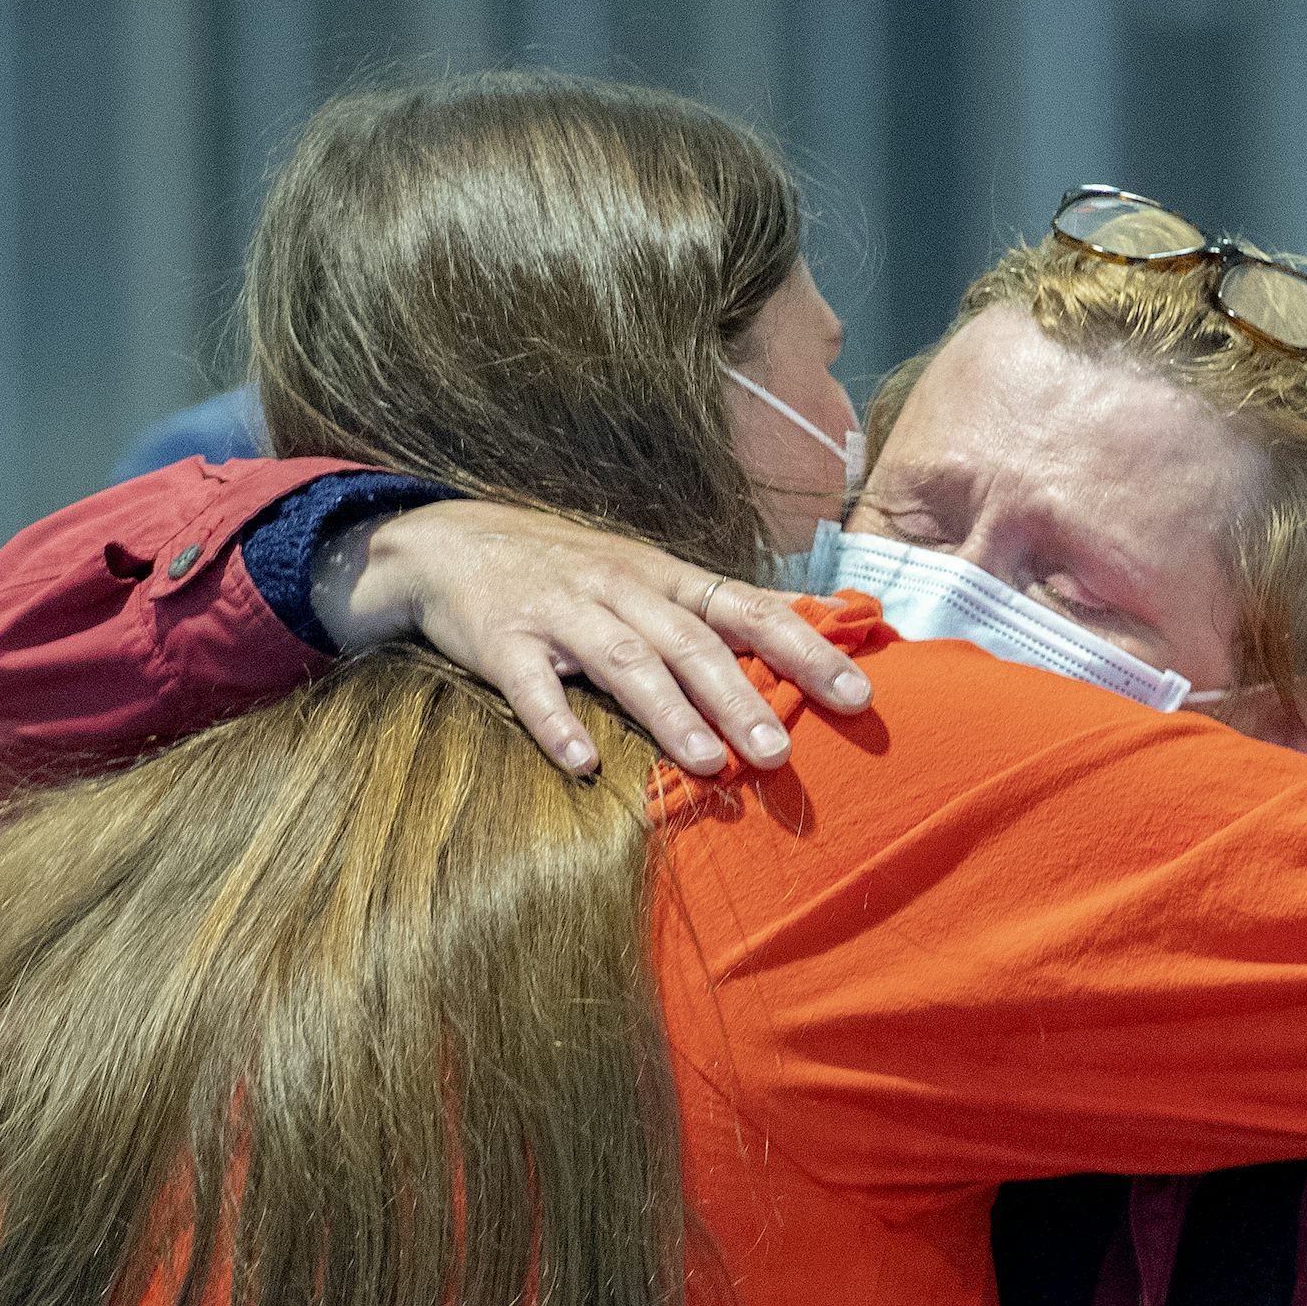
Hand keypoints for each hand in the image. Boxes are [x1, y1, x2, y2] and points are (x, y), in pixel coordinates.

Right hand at [309, 500, 872, 775]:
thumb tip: (824, 623)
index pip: (750, 610)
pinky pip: (531, 686)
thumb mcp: (650, 577)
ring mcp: (561, 613)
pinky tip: (582, 764)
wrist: (449, 542)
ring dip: (668, 712)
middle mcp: (621, 588)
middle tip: (782, 752)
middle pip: (692, 643)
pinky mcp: (502, 641)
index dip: (806, 650)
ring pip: (624, 660)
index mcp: (667, 578)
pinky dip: (556, 724)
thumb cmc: (572, 572)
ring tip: (707, 762)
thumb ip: (723, 609)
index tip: (856, 696)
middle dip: (741, 697)